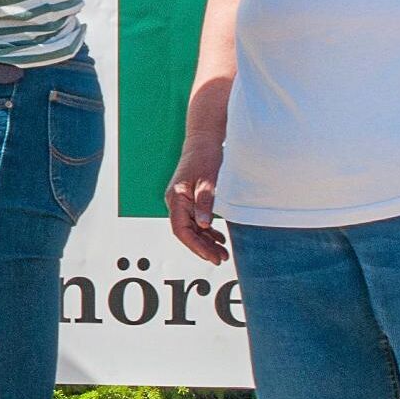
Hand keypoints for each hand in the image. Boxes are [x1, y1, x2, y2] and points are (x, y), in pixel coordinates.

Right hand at [165, 132, 228, 263]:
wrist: (203, 140)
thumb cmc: (204, 156)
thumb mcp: (208, 180)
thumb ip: (204, 203)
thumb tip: (204, 226)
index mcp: (176, 198)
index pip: (181, 230)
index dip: (196, 246)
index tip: (211, 256)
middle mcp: (176, 202)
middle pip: (187, 232)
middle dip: (203, 248)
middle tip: (221, 258)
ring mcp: (182, 202)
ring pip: (192, 229)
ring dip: (206, 242)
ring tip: (223, 252)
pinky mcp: (190, 200)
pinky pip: (196, 221)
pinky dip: (207, 232)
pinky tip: (219, 238)